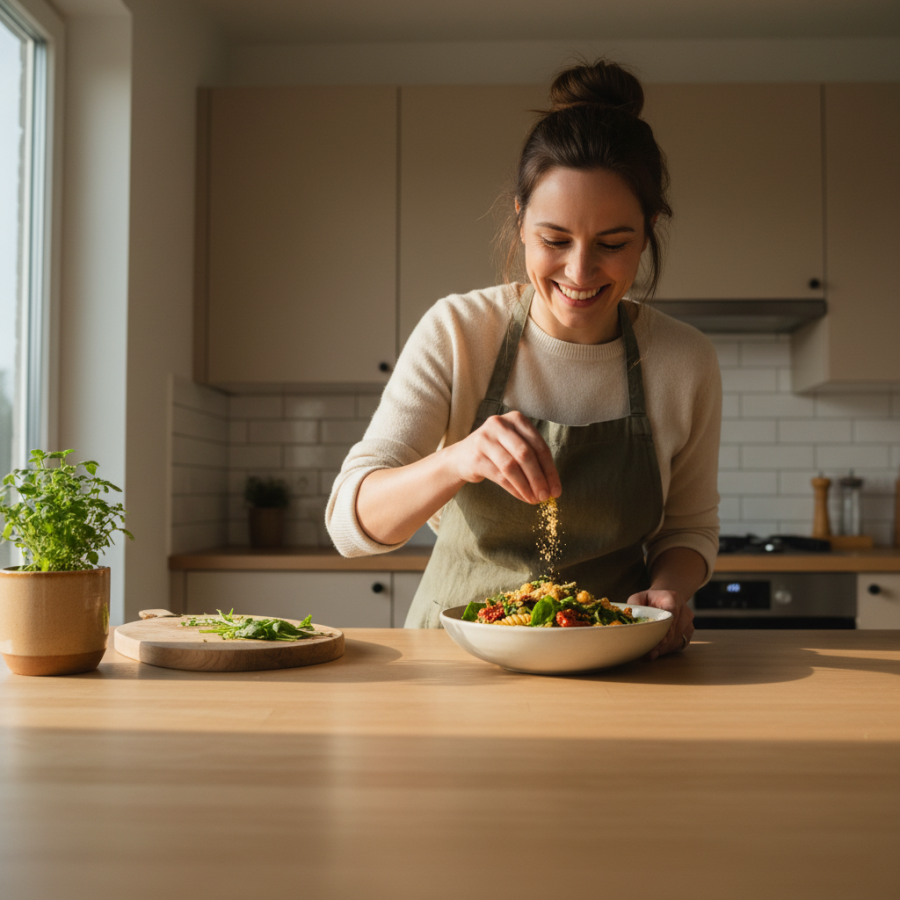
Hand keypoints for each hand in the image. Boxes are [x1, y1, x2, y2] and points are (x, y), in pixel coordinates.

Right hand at [445, 412, 560, 504]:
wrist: (461, 457)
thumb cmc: (496, 452)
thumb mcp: (515, 445)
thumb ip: (533, 458)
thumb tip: (552, 485)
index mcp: (516, 419)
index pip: (538, 445)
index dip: (550, 469)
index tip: (556, 489)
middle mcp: (500, 424)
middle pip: (526, 454)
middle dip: (539, 478)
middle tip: (546, 496)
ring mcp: (485, 439)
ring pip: (512, 466)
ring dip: (527, 486)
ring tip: (535, 500)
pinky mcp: (476, 457)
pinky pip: (500, 476)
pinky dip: (514, 489)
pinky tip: (523, 497)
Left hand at [627, 588, 694, 660]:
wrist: (665, 600)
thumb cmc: (649, 600)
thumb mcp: (639, 598)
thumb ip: (634, 606)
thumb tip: (632, 619)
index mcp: (672, 598)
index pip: (671, 614)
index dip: (664, 628)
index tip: (658, 640)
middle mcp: (684, 610)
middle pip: (674, 630)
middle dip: (661, 643)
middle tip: (648, 653)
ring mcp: (688, 622)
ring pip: (677, 639)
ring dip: (663, 648)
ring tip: (650, 652)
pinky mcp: (688, 632)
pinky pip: (679, 644)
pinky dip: (668, 650)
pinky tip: (657, 651)